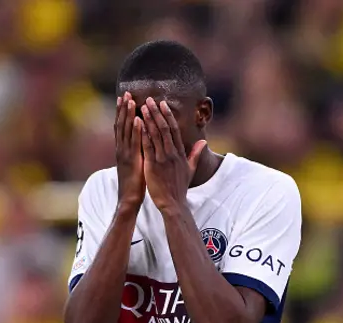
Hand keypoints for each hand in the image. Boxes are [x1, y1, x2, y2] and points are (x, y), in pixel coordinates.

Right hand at [115, 92, 144, 211]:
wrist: (129, 199)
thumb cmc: (135, 183)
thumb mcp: (136, 163)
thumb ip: (138, 151)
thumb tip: (143, 140)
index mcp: (124, 149)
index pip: (123, 127)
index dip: (123, 112)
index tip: (126, 98)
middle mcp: (122, 149)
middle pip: (122, 125)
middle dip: (124, 109)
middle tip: (126, 93)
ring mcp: (125, 154)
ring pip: (126, 131)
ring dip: (128, 115)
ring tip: (130, 100)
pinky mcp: (132, 161)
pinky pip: (135, 143)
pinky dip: (136, 130)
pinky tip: (139, 119)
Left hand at [140, 98, 206, 212]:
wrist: (173, 203)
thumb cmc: (180, 187)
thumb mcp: (190, 169)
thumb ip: (195, 154)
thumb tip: (204, 142)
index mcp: (180, 153)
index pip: (174, 129)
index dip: (168, 115)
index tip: (162, 103)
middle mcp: (172, 153)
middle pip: (164, 128)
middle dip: (156, 112)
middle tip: (149, 99)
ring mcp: (162, 159)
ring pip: (155, 134)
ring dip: (148, 119)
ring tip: (142, 107)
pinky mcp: (152, 165)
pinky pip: (147, 146)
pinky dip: (143, 134)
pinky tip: (137, 124)